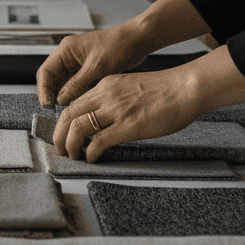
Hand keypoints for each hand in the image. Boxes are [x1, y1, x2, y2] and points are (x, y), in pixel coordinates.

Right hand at [37, 0, 212, 106]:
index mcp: (66, 49)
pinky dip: (76, 94)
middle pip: (53, 78)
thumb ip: (76, 84)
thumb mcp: (96, 67)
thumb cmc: (118, 46)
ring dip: (65, 96)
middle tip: (57, 111)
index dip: (44, 89)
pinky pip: (76, 84)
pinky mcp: (89, 69)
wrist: (137, 40)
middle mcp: (69, 56)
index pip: (45, 71)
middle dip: (54, 94)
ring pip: (64, 83)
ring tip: (70, 110)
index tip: (47, 104)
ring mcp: (79, 63)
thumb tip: (61, 100)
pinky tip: (80, 104)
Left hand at [54, 46, 244, 161]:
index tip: (63, 134)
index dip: (63, 122)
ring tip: (73, 155)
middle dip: (59, 135)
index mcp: (105, 85)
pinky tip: (92, 159)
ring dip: (70, 145)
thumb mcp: (129, 87)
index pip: (73, 103)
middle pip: (69, 115)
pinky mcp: (129, 125)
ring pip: (79, 127)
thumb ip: (113, 100)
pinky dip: (90, 152)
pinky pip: (100, 141)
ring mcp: (117, 110)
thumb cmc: (165, 90)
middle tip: (60, 149)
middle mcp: (106, 95)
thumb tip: (104, 118)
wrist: (185, 88)